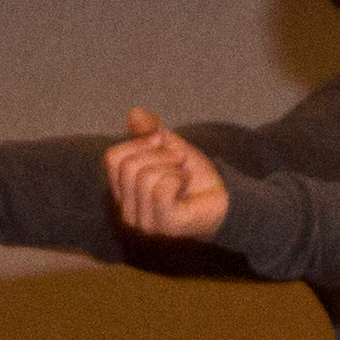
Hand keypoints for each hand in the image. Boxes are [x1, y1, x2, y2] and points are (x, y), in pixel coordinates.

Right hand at [102, 107, 229, 242]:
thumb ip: (149, 132)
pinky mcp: (165, 226)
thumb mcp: (169, 147)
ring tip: (184, 175)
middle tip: (179, 161)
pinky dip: (178, 178)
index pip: (112, 158)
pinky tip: (186, 185)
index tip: (161, 143)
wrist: (227, 197)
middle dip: (159, 154)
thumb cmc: (196, 177)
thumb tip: (135, 113)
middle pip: (127, 166)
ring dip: (172, 166)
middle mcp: (127, 212)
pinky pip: (160, 190)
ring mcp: (145, 223)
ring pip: (143, 177)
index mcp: (123, 193)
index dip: (138, 143)